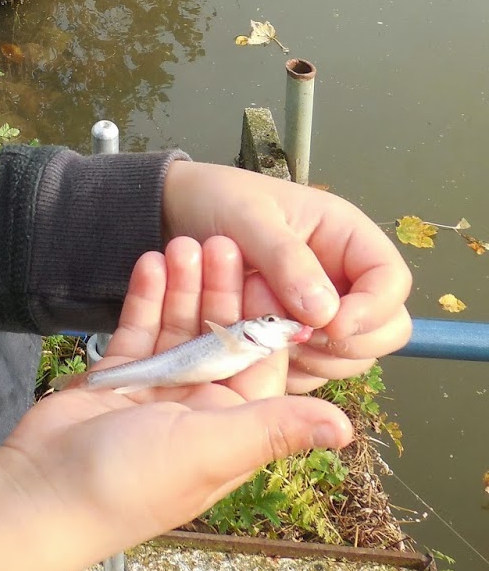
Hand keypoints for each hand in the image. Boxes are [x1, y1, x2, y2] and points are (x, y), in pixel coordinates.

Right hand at [0, 239, 351, 564]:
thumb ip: (274, 429)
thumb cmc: (131, 482)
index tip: (270, 269)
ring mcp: (156, 391)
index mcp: (232, 429)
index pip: (262, 363)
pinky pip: (139, 329)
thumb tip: (348, 429)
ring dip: (184, 285)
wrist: (44, 491)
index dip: (266, 317)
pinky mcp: (117, 378)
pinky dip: (146, 295)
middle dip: (221, 290)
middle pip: (219, 337)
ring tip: (184, 240)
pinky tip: (152, 260)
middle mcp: (199, 408)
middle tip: (221, 239)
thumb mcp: (211, 451)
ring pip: (179, 327)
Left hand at [161, 159, 411, 389]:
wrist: (179, 209)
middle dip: (351, 342)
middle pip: (385, 327)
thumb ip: (286, 259)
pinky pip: (315, 367)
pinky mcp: (299, 333)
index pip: (391, 281)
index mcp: (347, 237)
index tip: (331, 325)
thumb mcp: (250, 218)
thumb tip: (326, 313)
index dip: (372, 309)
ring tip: (271, 342)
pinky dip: (294, 371)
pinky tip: (258, 356)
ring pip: (354, 355)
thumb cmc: (219, 199)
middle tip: (299, 338)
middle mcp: (345, 276)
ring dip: (320, 360)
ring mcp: (325, 308)